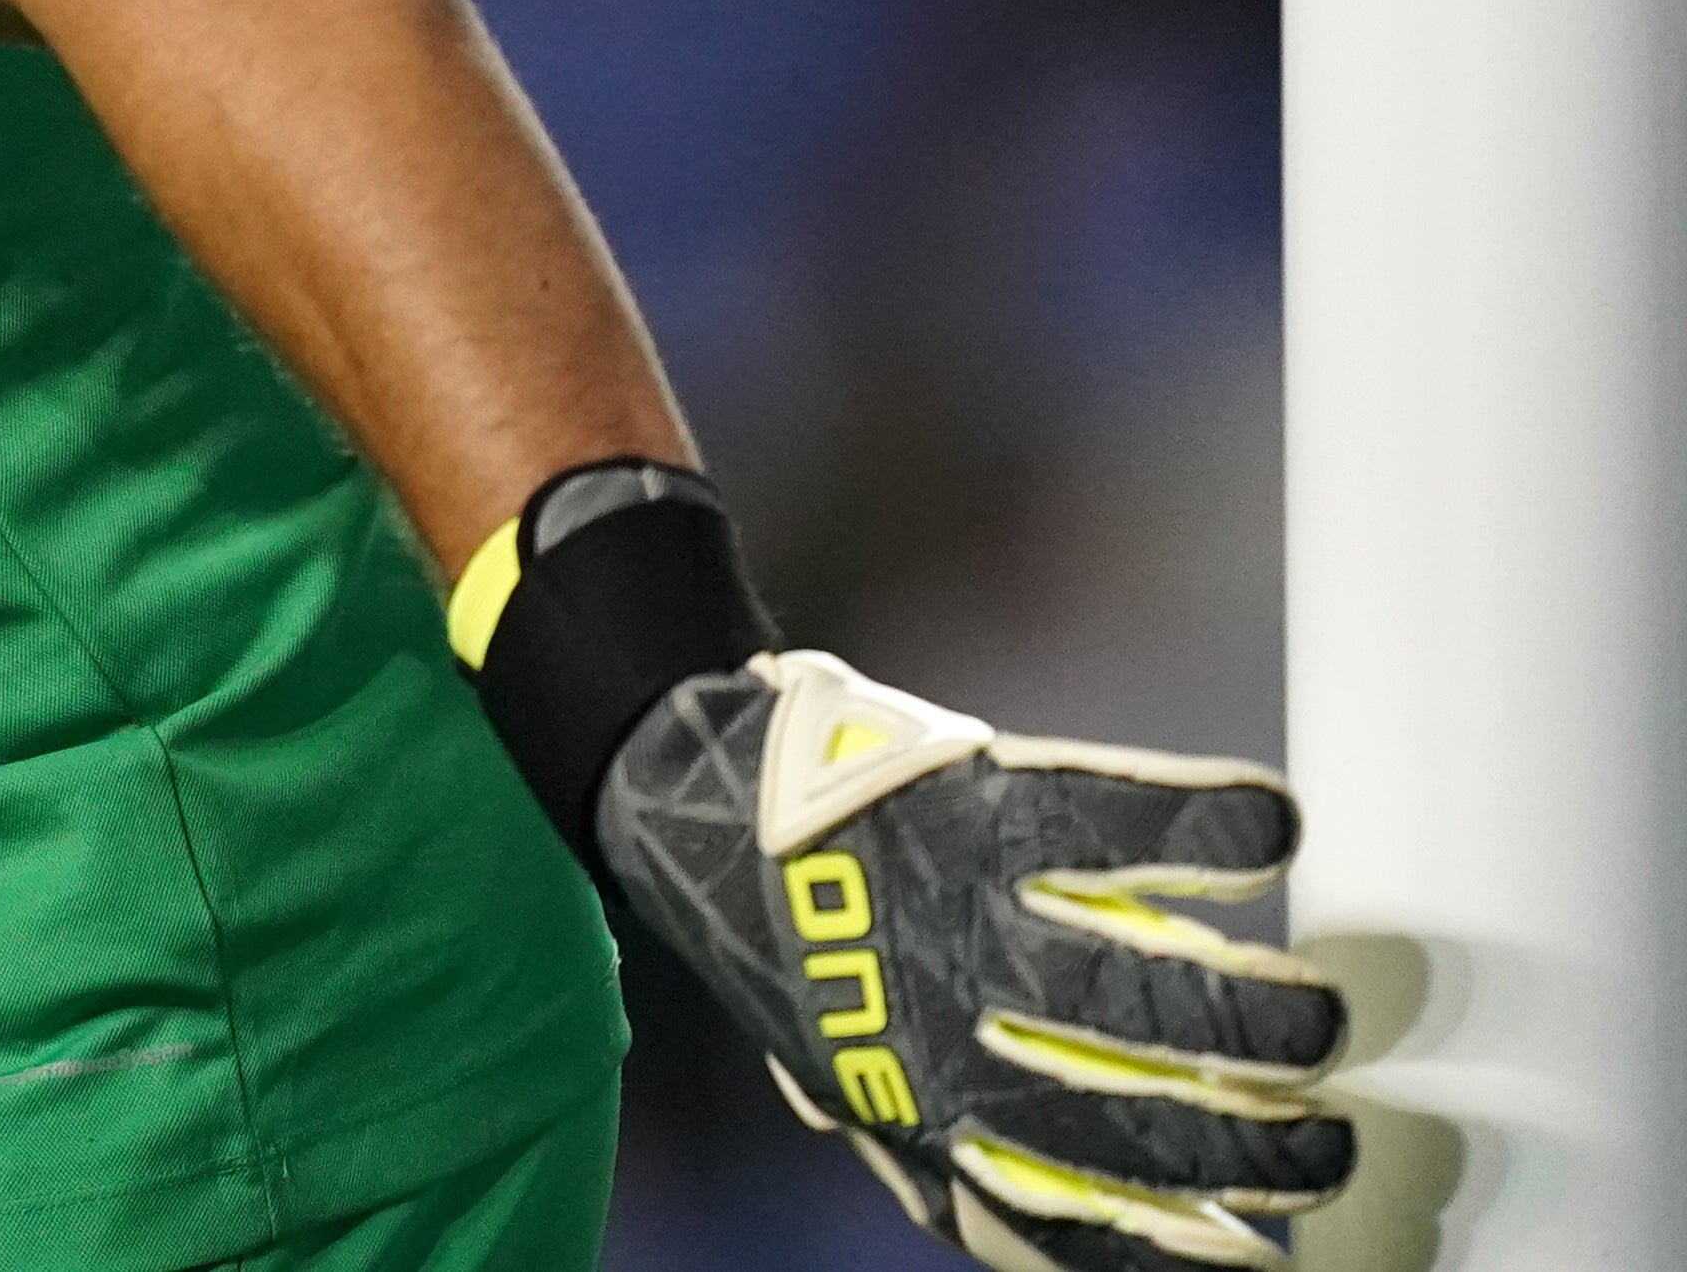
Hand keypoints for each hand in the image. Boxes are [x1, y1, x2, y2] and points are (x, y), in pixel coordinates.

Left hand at [600, 649, 1349, 1267]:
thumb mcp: (874, 1094)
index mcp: (936, 1119)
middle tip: (1330, 1145)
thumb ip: (975, 1176)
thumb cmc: (824, 970)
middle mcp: (952, 1031)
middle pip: (1131, 1119)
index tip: (1276, 1257)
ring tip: (1320, 1019)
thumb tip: (1124, 1256)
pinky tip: (1271, 830)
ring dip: (1249, 1014)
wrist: (699, 819)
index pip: (1080, 1223)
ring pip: (1130, 987)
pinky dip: (1198, 820)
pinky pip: (1103, 814)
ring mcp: (963, 913)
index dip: (1189, 1254)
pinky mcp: (969, 803)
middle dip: (1254, 1149)